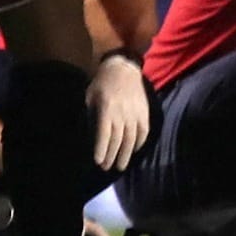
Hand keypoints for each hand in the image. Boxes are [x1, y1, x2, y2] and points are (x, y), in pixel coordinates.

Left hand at [87, 53, 150, 171]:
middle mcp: (122, 113)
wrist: (124, 67)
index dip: (102, 150)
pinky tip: (134, 150)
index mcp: (107, 109)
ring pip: (131, 139)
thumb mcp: (90, 96)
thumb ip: (91, 114)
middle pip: (117, 140)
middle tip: (106, 168)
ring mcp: (135, 113)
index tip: (98, 162)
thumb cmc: (102, 82)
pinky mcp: (144, 112)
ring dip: (126, 154)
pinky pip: (143, 131)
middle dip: (111, 156)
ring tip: (121, 166)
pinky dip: (140, 143)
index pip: (104, 135)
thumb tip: (91, 133)